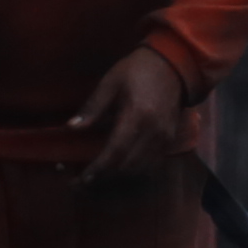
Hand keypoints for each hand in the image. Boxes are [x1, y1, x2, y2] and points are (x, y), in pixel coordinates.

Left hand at [69, 45, 190, 185]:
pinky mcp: (170, 139)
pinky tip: (119, 170)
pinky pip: (151, 164)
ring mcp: (165, 137)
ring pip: (141, 169)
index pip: (116, 152)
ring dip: (119, 178)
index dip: (98, 169)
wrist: (175, 64)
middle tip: (83, 183)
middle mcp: (154, 132)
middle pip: (128, 166)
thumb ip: (93, 107)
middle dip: (104, 178)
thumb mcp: (111, 82)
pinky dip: (134, 171)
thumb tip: (72, 127)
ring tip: (99, 179)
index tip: (81, 179)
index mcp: (137, 116)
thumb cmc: (138, 69)